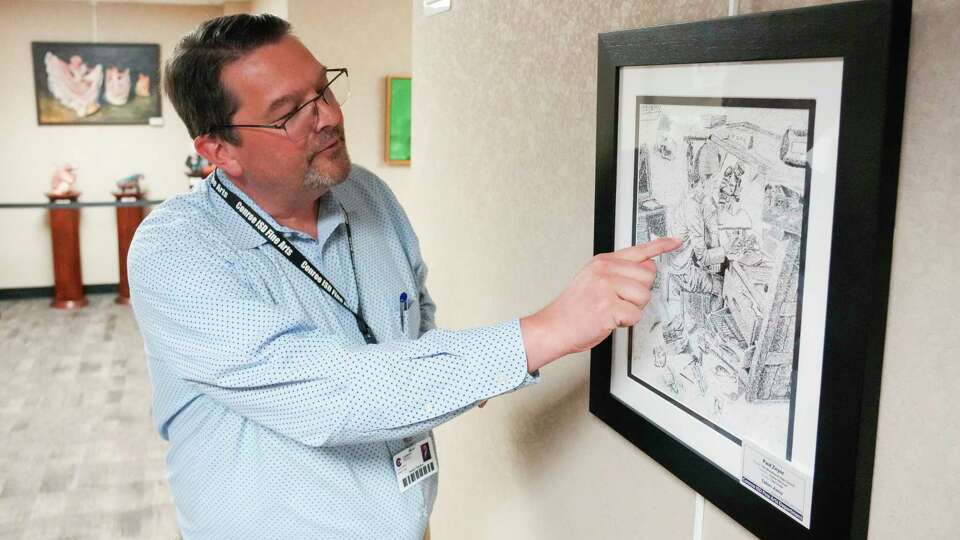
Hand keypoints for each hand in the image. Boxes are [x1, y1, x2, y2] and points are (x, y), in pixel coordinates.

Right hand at [520, 237, 681, 372]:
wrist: (553, 327)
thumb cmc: (573, 309)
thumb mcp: (592, 280)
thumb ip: (618, 272)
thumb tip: (647, 268)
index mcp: (602, 262)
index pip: (638, 250)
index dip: (660, 246)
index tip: (676, 242)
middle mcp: (605, 270)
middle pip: (648, 277)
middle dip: (638, 294)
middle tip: (618, 301)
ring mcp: (606, 287)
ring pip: (644, 297)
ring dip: (632, 309)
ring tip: (611, 311)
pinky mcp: (609, 307)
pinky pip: (635, 315)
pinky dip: (625, 323)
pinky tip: (609, 320)